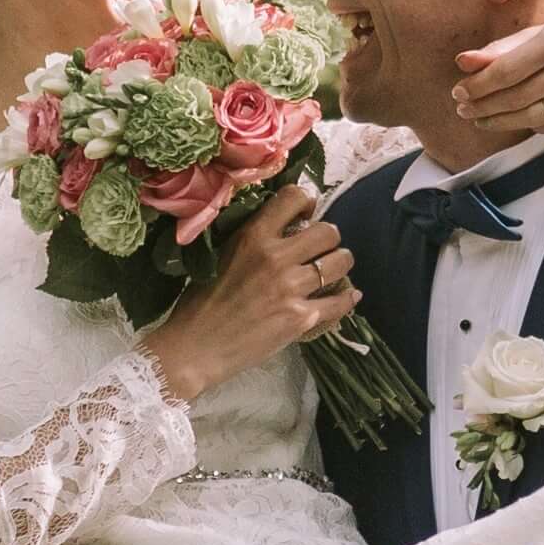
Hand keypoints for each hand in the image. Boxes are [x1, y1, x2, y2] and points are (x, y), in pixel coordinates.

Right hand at [143, 181, 356, 403]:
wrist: (195, 347)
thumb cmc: (200, 303)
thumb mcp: (222, 255)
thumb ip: (253, 238)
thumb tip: (284, 227)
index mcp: (252, 236)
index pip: (293, 197)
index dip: (306, 202)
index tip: (304, 215)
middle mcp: (276, 257)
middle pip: (328, 231)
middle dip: (329, 238)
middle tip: (321, 249)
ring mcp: (291, 288)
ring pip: (341, 262)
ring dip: (341, 264)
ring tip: (333, 271)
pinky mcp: (301, 318)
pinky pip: (341, 301)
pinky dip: (347, 298)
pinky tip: (348, 296)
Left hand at [455, 10, 543, 144]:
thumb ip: (504, 47)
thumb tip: (462, 62)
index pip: (508, 70)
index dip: (479, 85)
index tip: (458, 92)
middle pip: (519, 95)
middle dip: (485, 105)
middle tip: (463, 109)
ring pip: (536, 116)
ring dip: (502, 121)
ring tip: (482, 119)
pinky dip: (533, 126)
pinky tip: (518, 121)